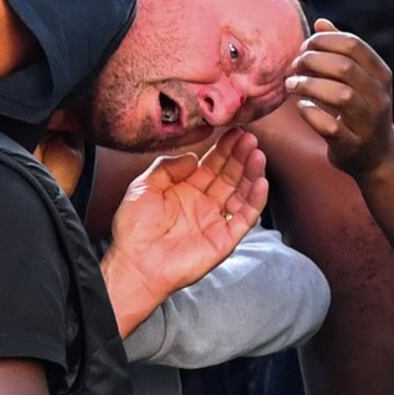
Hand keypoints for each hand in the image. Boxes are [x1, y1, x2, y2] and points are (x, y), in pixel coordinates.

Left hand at [103, 128, 266, 313]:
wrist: (135, 264)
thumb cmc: (133, 229)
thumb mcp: (143, 187)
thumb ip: (166, 167)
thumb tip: (193, 156)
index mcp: (184, 190)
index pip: (210, 164)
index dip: (223, 148)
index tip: (234, 130)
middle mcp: (202, 203)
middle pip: (228, 175)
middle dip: (240, 156)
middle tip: (250, 138)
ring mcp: (215, 220)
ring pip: (240, 192)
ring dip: (251, 173)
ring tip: (257, 154)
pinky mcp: (224, 239)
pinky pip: (244, 218)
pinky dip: (255, 200)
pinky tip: (260, 182)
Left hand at [285, 18, 393, 176]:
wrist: (376, 156)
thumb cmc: (359, 110)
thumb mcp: (358, 79)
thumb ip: (341, 51)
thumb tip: (320, 22)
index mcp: (381, 74)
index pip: (353, 45)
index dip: (323, 41)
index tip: (305, 47)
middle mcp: (379, 97)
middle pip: (345, 67)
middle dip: (313, 61)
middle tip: (294, 65)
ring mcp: (368, 122)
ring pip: (340, 95)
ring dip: (309, 86)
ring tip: (291, 84)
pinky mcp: (352, 144)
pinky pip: (329, 126)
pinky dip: (310, 114)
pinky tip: (301, 107)